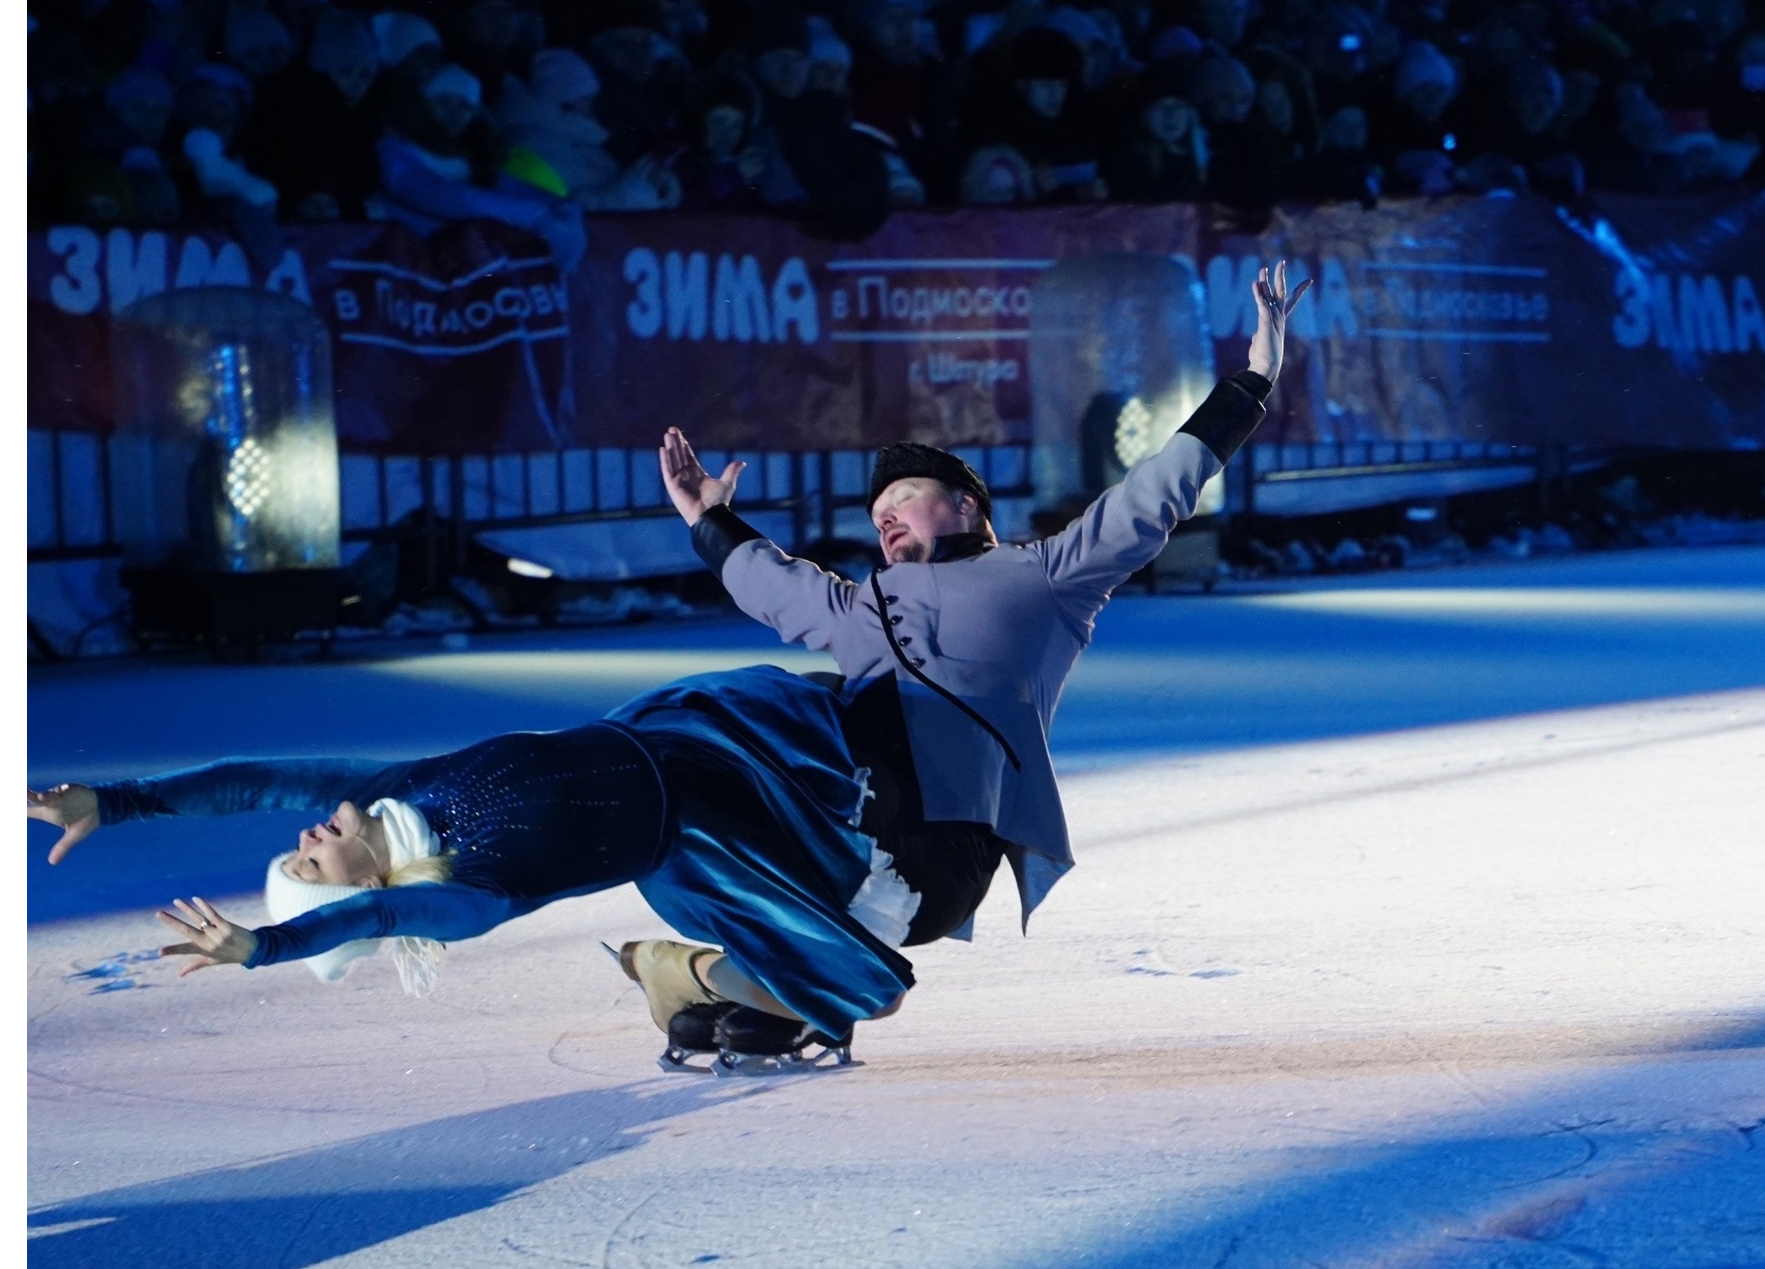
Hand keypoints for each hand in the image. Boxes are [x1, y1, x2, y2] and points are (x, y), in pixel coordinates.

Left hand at [26, 783, 98, 864]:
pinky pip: (65, 788)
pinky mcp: (71, 789)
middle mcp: (51, 804)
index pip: (29, 812)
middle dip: (26, 796)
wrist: (102, 808)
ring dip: (45, 796)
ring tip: (41, 797)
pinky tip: (62, 789)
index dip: (22, 811)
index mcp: (48, 814)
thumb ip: (62, 847)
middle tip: (23, 793)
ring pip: (48, 794)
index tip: (12, 811)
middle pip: (34, 800)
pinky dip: (63, 788)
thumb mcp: (74, 836)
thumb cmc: (85, 821)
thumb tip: (52, 863)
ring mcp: (60, 795)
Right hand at [157, 897, 257, 977]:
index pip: (184, 950)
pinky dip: (204, 906)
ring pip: (198, 919)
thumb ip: (194, 965)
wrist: (254, 950)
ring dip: (186, 909)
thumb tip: (179, 974)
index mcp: (203, 950)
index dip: (172, 951)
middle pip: (187, 930)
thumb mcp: (212, 961)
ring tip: (176, 901)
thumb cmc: (230, 955)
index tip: (159, 953)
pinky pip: (213, 915)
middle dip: (172, 922)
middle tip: (158, 914)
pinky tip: (195, 899)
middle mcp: (209, 942)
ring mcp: (218, 934)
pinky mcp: (227, 926)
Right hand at [659, 427, 744, 525]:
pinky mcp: (672, 485)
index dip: (684, 445)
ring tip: (667, 434)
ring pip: (673, 459)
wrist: (710, 514)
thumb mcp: (727, 483)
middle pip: (679, 455)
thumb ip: (732, 471)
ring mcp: (678, 480)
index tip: (680, 434)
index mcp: (697, 474)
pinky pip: (667, 470)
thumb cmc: (718, 502)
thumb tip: (742, 462)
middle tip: (671, 429)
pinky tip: (663, 448)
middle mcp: (686, 476)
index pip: (688, 456)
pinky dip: (665, 459)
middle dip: (675, 442)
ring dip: (670, 447)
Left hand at [1246, 260, 1313, 383]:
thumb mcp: (1264, 341)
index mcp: (1280, 320)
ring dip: (1265, 281)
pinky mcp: (1265, 321)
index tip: (1309, 281)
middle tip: (1282, 262)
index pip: (1291, 302)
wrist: (1266, 366)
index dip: (1299, 291)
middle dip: (1281, 276)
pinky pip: (1260, 304)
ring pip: (1269, 295)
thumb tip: (1257, 335)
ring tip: (1263, 269)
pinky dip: (1257, 294)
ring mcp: (1272, 318)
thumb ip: (1262, 334)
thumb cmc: (1264, 356)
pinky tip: (1254, 284)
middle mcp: (1278, 316)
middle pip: (1281, 292)